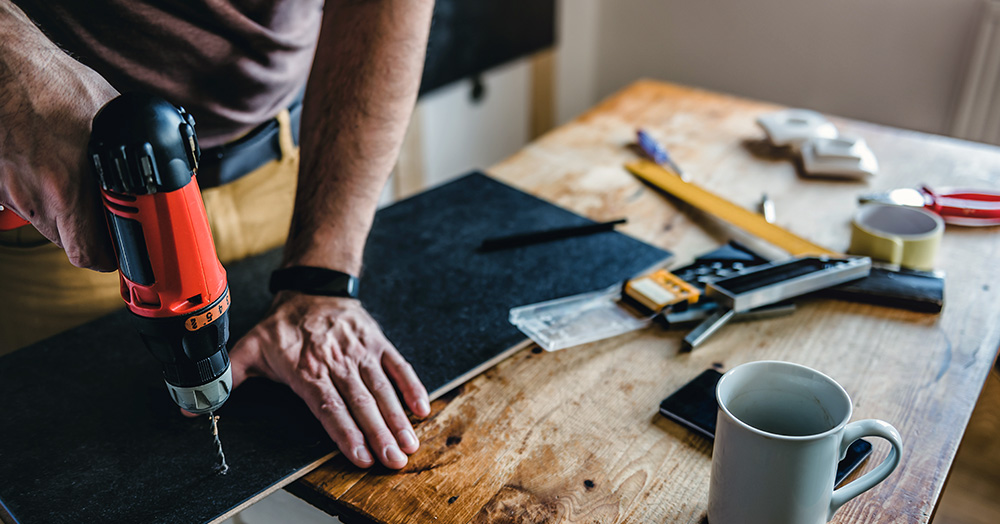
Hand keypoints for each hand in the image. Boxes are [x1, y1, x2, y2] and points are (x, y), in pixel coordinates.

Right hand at [0, 6, 118, 269]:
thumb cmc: (52, 82)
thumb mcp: (111, 115)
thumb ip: (134, 146)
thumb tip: (163, 160)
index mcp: (67, 187)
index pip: (89, 253)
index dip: (110, 257)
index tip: (122, 251)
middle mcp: (34, 196)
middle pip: (68, 243)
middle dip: (91, 235)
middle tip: (107, 217)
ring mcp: (9, 191)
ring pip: (45, 223)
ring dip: (65, 214)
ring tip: (76, 184)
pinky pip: (22, 202)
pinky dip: (38, 194)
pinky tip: (48, 166)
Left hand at [225, 292, 430, 468]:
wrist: (313, 286)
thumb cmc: (282, 325)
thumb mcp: (249, 347)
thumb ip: (227, 377)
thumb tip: (193, 403)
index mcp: (307, 370)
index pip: (329, 406)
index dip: (345, 433)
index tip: (361, 456)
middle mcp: (337, 363)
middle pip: (360, 403)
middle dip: (379, 434)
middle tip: (394, 460)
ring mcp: (360, 352)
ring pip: (382, 389)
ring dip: (398, 418)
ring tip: (409, 444)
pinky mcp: (377, 344)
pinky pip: (398, 366)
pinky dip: (411, 386)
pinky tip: (422, 408)